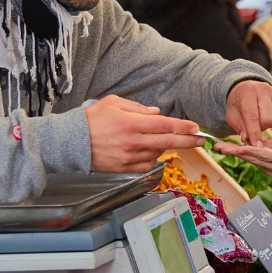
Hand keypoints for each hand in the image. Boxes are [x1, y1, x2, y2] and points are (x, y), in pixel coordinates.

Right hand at [86, 95, 203, 172]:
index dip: (182, 127)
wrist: (70, 142)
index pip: (164, 125)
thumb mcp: (113, 103)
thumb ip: (139, 108)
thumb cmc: (91, 119)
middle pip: (167, 143)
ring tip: (156, 140)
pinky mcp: (124, 169)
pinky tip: (147, 150)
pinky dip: (151, 158)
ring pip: (157, 154)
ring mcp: (128, 157)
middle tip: (201, 140)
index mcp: (130, 123)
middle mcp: (132, 141)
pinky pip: (146, 165)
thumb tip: (158, 114)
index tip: (196, 128)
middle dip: (188, 141)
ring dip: (164, 148)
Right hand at [214, 136, 271, 175]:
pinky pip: (264, 155)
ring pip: (253, 156)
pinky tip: (242, 148)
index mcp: (270, 162)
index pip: (251, 154)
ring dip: (238, 151)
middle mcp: (270, 167)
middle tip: (216, 146)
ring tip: (224, 147)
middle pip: (247, 157)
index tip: (223, 144)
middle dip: (232, 151)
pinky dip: (252, 151)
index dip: (237, 149)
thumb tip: (260, 142)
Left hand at [225, 81, 271, 145]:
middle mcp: (263, 88)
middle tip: (254, 127)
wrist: (247, 89)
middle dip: (261, 128)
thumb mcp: (232, 115)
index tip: (256, 146)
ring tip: (261, 121)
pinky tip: (269, 117)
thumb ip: (239, 127)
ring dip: (269, 126)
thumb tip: (246, 139)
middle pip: (267, 119)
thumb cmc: (238, 104)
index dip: (254, 132)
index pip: (252, 115)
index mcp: (247, 92)